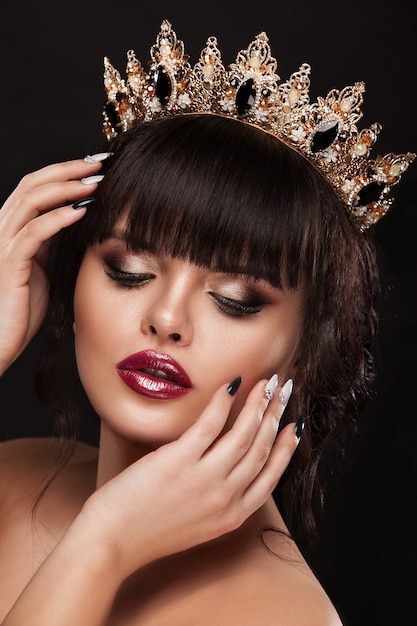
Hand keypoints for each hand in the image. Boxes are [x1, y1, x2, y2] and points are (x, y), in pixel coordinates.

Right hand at [0, 159, 101, 373]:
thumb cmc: (22, 308)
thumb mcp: (43, 268)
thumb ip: (53, 243)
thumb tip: (78, 222)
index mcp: (15, 230)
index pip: (37, 188)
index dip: (64, 172)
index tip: (97, 166)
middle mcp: (5, 230)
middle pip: (32, 185)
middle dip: (68, 170)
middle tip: (100, 163)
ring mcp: (4, 245)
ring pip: (30, 201)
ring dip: (65, 188)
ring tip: (95, 181)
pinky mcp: (9, 264)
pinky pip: (34, 233)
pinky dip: (58, 218)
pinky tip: (81, 211)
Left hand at [83, 376, 298, 578]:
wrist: (111, 542)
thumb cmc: (148, 531)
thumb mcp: (197, 525)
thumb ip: (218, 500)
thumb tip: (228, 466)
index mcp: (232, 515)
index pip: (272, 475)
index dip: (286, 447)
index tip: (294, 425)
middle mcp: (224, 498)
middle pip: (261, 448)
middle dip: (277, 414)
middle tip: (284, 391)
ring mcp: (203, 479)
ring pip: (243, 433)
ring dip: (259, 403)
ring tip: (265, 383)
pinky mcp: (179, 461)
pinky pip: (210, 425)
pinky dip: (224, 402)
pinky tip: (231, 386)